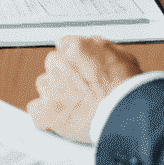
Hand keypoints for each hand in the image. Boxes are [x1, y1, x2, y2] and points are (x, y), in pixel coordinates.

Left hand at [27, 35, 142, 142]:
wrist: (126, 116)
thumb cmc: (128, 90)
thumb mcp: (121, 56)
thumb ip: (100, 49)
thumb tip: (94, 47)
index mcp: (74, 48)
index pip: (65, 47)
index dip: (75, 61)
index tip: (81, 71)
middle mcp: (58, 64)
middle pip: (53, 65)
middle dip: (64, 76)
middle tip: (81, 89)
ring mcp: (50, 88)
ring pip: (44, 86)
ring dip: (55, 93)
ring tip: (75, 105)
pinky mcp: (46, 112)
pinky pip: (36, 110)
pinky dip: (45, 114)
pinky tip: (60, 117)